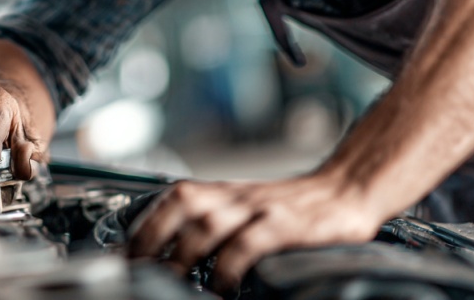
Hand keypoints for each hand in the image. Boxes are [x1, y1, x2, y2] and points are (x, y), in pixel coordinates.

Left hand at [127, 174, 383, 291]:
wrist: (348, 189)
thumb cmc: (293, 206)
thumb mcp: (247, 207)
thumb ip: (213, 221)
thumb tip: (170, 252)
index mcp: (224, 191)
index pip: (173, 197)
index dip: (145, 224)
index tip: (125, 254)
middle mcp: (237, 195)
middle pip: (182, 205)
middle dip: (154, 238)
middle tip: (140, 269)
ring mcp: (261, 208)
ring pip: (210, 223)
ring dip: (184, 253)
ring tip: (171, 280)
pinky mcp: (288, 225)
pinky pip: (250, 242)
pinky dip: (230, 264)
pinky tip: (222, 285)